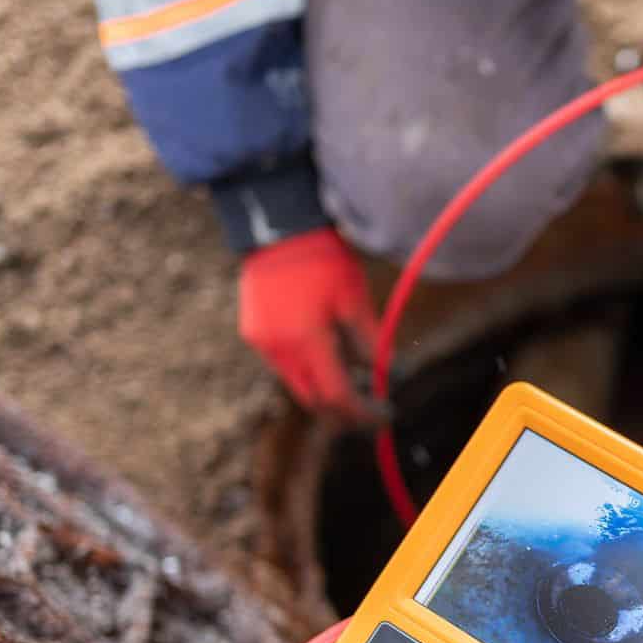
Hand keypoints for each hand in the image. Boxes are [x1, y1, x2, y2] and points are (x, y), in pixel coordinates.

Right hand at [238, 227, 379, 420]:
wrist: (278, 227)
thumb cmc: (323, 259)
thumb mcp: (355, 300)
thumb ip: (370, 342)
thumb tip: (388, 372)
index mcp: (306, 342)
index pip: (337, 397)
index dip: (363, 413)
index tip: (386, 414)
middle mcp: (278, 350)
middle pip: (314, 400)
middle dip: (345, 410)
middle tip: (374, 406)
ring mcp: (262, 343)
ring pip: (298, 384)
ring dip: (326, 388)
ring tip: (356, 373)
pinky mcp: (254, 333)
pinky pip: (284, 364)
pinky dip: (309, 368)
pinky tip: (328, 350)